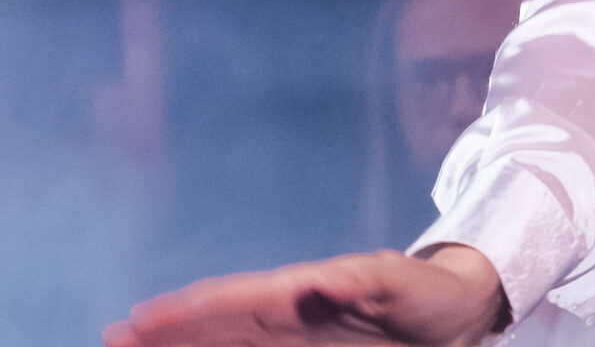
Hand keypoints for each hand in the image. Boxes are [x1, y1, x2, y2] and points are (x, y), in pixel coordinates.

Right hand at [104, 244, 507, 346]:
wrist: (454, 312)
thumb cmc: (429, 295)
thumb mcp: (403, 286)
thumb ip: (364, 283)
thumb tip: (317, 281)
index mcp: (304, 293)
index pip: (236, 301)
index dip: (190, 310)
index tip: (144, 318)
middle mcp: (288, 313)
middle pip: (215, 321)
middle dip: (166, 331)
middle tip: (112, 337)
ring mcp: (291, 337)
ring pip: (222, 342)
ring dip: (180, 346)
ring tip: (130, 346)